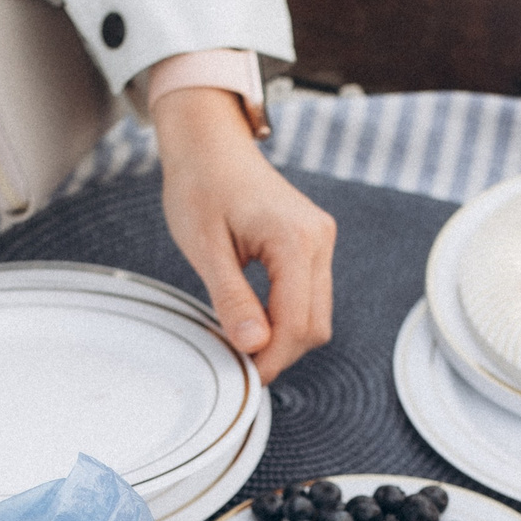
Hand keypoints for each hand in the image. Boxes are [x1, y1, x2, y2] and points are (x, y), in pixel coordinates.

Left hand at [153, 88, 335, 380]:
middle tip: (238, 361)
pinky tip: (255, 318)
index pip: (296, 323)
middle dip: (280, 353)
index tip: (242, 375)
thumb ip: (232, 299)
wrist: (209, 145)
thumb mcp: (205, 248)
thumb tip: (255, 347)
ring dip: (284, 337)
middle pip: (315, 326)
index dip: (271, 359)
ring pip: (317, 315)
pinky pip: (310, 296)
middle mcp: (319, 239)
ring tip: (242, 337)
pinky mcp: (313, 243)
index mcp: (295, 240)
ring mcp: (321, 240)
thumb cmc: (200, 186)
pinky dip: (286, 316)